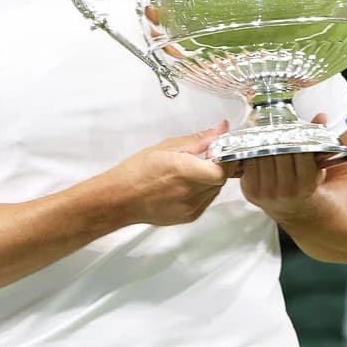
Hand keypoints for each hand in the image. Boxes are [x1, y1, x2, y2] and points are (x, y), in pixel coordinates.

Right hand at [104, 123, 228, 226]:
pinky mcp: (190, 217)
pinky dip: (204, 190)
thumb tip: (221, 129)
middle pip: (221, 179)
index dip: (226, 158)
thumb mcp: (166, 147)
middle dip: (220, 166)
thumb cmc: (137, 171)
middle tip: (207, 157)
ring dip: (211, 179)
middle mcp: (189, 192)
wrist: (120, 199)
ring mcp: (190, 207)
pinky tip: (187, 185)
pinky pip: (207, 200)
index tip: (219, 150)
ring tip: (193, 171)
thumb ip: (198, 139)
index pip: (222, 169)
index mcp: (183, 170)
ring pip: (216, 190)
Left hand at [240, 114, 330, 221]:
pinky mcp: (251, 191)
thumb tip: (321, 116)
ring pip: (261, 157)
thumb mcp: (317, 165)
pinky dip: (248, 152)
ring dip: (259, 142)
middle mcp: (287, 189)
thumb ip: (317, 140)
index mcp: (307, 182)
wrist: (293, 209)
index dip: (294, 137)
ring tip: (261, 131)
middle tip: (272, 124)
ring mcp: (267, 192)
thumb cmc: (305, 183)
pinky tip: (250, 144)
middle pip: (278, 153)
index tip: (291, 127)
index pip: (300, 152)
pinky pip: (248, 165)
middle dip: (275, 138)